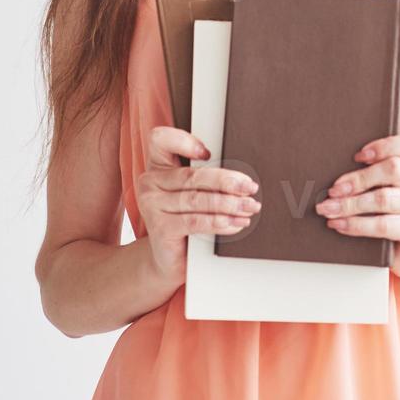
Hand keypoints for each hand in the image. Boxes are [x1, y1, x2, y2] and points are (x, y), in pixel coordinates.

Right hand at [135, 126, 260, 285]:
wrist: (168, 258)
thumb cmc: (184, 220)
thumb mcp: (192, 193)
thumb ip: (206, 179)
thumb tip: (242, 177)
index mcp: (157, 166)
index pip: (161, 141)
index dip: (184, 141)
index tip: (209, 153)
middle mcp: (150, 183)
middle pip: (191, 175)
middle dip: (226, 181)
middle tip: (249, 187)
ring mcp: (152, 206)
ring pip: (197, 200)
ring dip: (228, 204)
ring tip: (249, 207)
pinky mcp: (160, 228)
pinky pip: (196, 222)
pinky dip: (220, 222)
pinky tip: (236, 222)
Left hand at [315, 132, 399, 283]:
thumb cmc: (392, 212)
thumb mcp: (387, 188)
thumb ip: (373, 173)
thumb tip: (336, 171)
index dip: (384, 146)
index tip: (357, 156)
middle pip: (394, 169)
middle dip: (358, 179)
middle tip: (333, 190)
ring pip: (384, 198)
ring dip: (351, 204)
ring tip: (328, 209)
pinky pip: (383, 225)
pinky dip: (356, 224)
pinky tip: (339, 224)